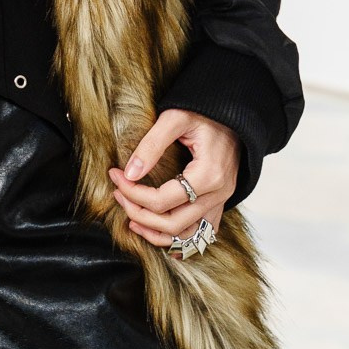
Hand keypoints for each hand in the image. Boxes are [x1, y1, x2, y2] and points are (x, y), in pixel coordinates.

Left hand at [107, 109, 238, 253]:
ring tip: (132, 219)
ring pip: (187, 235)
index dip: (132, 192)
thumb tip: (130, 173)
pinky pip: (200, 232)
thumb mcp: (175, 118)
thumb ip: (151, 145)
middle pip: (172, 224)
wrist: (233, 113)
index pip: (161, 200)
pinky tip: (159, 231)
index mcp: (209, 175)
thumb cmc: (205, 112)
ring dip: (156, 232)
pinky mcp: (219, 202)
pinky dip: (178, 237)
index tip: (115, 175)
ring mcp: (221, 201)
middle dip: (139, 213)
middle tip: (118, 195)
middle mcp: (218, 195)